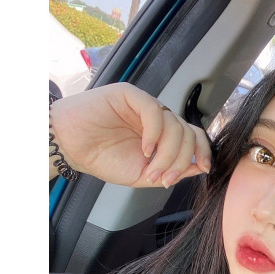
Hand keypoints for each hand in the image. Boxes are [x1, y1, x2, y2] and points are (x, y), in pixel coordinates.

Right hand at [49, 83, 211, 186]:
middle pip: (187, 133)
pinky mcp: (130, 95)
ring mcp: (145, 106)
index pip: (193, 136)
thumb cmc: (103, 158)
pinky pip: (155, 112)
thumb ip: (172, 171)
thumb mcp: (144, 174)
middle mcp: (158, 119)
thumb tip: (199, 168)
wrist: (71, 148)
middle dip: (180, 161)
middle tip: (163, 178)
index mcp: (163, 135)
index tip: (203, 168)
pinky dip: (155, 134)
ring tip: (151, 169)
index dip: (203, 151)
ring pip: (175, 125)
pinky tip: (146, 150)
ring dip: (167, 153)